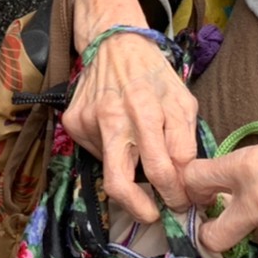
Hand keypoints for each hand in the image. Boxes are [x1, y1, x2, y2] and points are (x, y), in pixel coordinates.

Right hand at [63, 29, 200, 223]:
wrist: (114, 43)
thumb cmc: (154, 74)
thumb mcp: (183, 102)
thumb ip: (184, 143)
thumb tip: (184, 183)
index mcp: (145, 110)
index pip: (161, 170)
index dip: (174, 194)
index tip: (180, 203)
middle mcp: (112, 117)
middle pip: (119, 184)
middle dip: (140, 209)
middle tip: (154, 214)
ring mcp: (87, 121)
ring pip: (109, 168)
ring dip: (129, 170)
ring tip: (138, 149)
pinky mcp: (73, 122)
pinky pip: (96, 152)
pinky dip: (112, 151)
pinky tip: (118, 131)